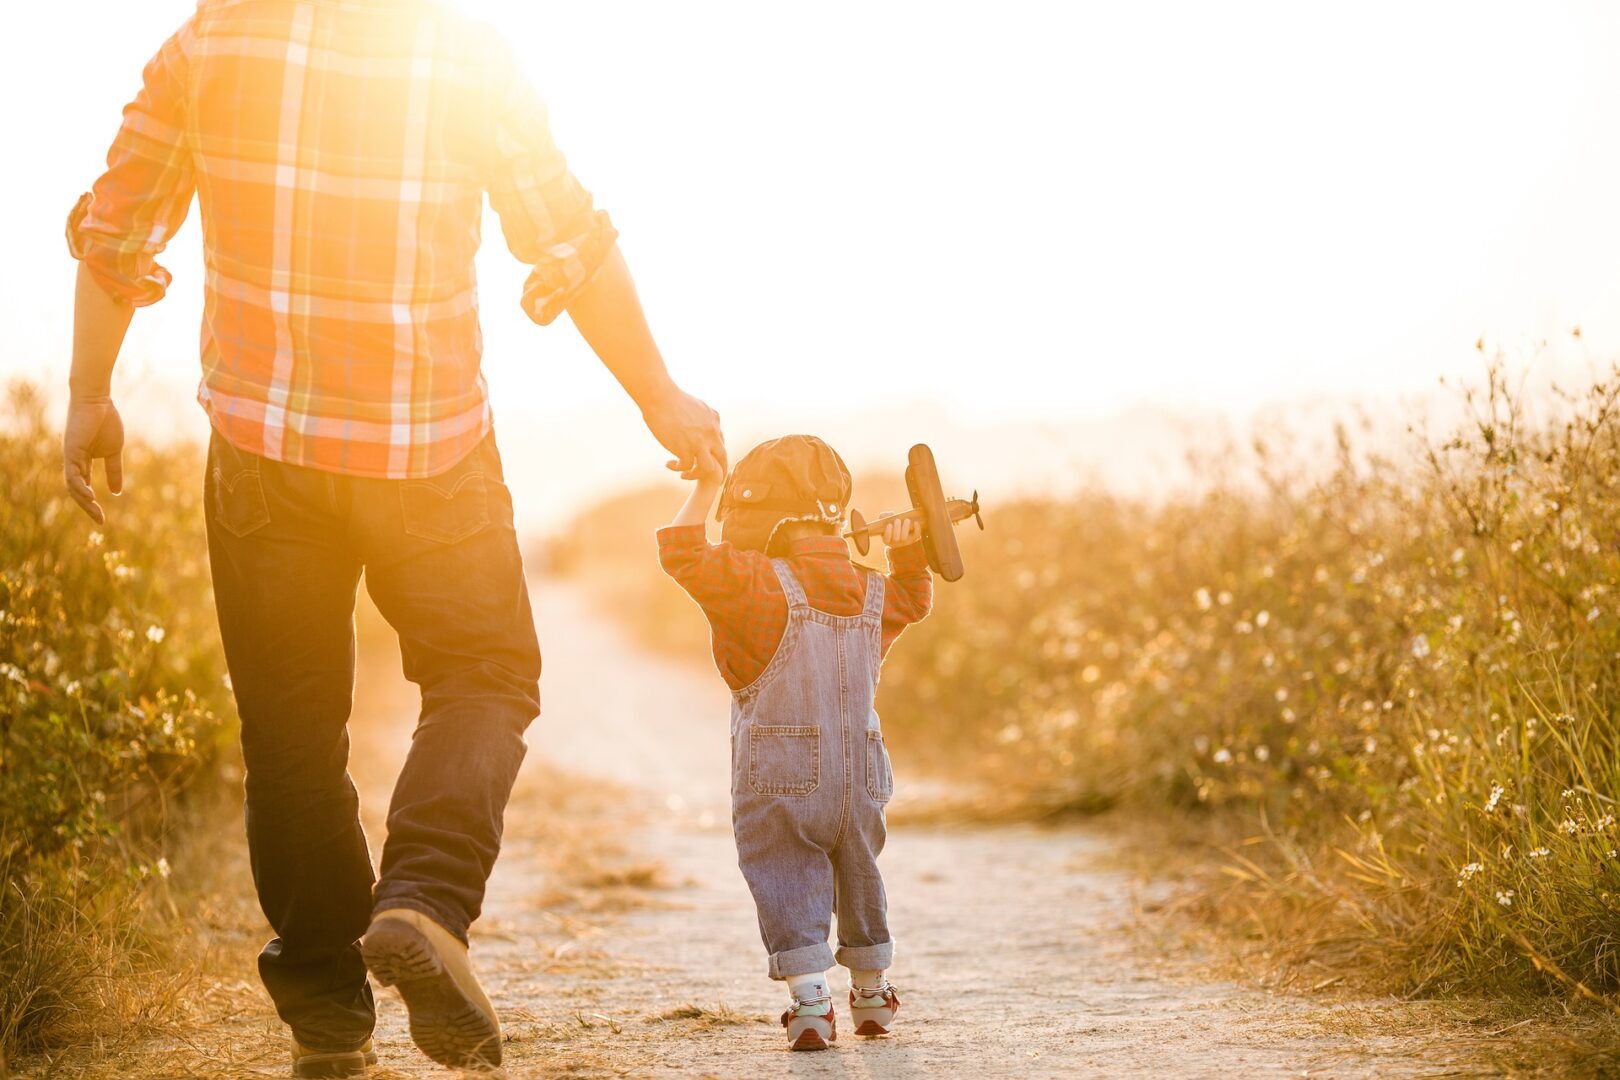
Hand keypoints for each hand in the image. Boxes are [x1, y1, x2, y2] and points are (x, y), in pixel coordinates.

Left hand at [63, 397, 124, 524]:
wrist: (97, 400)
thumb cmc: (106, 421)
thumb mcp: (114, 451)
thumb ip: (114, 470)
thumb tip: (116, 492)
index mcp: (82, 462)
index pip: (83, 487)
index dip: (92, 504)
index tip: (103, 518)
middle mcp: (73, 462)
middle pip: (76, 491)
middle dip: (88, 507)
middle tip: (100, 521)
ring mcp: (70, 457)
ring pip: (73, 486)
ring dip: (83, 501)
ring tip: (96, 511)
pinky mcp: (70, 451)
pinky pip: (73, 475)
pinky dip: (80, 487)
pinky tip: (90, 496)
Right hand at [641, 384, 725, 480]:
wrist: (660, 396)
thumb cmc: (671, 398)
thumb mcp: (695, 405)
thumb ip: (701, 415)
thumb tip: (700, 421)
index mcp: (714, 420)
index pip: (720, 442)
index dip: (712, 454)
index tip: (702, 459)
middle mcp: (711, 433)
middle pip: (723, 458)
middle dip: (719, 471)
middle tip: (709, 480)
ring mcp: (700, 442)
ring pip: (709, 469)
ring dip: (697, 474)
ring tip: (685, 475)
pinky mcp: (686, 448)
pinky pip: (687, 467)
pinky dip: (678, 468)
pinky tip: (669, 464)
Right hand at [883, 514, 921, 547]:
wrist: (902, 530)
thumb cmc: (891, 525)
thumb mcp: (885, 522)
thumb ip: (883, 516)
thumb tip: (890, 514)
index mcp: (887, 539)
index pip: (886, 539)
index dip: (888, 532)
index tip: (889, 524)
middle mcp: (896, 543)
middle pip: (896, 539)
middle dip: (897, 529)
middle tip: (897, 520)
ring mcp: (905, 542)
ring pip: (905, 538)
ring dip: (905, 528)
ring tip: (906, 520)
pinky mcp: (913, 538)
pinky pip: (916, 535)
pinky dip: (917, 529)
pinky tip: (916, 522)